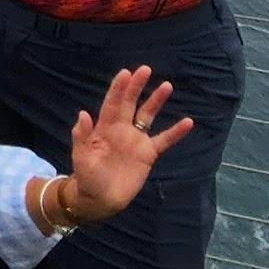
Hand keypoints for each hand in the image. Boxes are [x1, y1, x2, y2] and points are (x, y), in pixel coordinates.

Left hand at [62, 67, 194, 225]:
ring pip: (148, 116)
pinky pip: (164, 140)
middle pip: (130, 103)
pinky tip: (188, 122)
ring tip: (166, 85)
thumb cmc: (87, 177)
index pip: (112, 103)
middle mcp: (121, 129)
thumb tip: (83, 114)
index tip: (125, 72)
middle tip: (145, 69)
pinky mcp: (148, 154)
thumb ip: (81, 137)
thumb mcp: (80, 157)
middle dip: (137, 86)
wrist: (100, 199)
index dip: (118, 88)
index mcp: (104, 128)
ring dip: (156, 101)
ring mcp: (136, 140)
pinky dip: (175, 132)